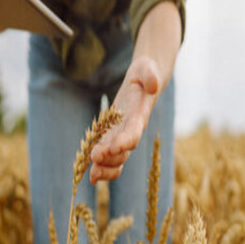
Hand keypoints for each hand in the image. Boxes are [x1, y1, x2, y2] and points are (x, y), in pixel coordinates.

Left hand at [89, 56, 160, 183]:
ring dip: (106, 167)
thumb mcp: (146, 68)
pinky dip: (102, 167)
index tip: (113, 147)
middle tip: (95, 159)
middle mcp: (133, 129)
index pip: (134, 130)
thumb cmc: (145, 73)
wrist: (145, 82)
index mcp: (140, 114)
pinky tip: (91, 175)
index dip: (125, 140)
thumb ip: (150, 75)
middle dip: (111, 157)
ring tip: (92, 175)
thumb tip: (153, 84)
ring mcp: (124, 135)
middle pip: (125, 150)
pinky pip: (110, 156)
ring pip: (118, 158)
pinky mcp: (114, 136)